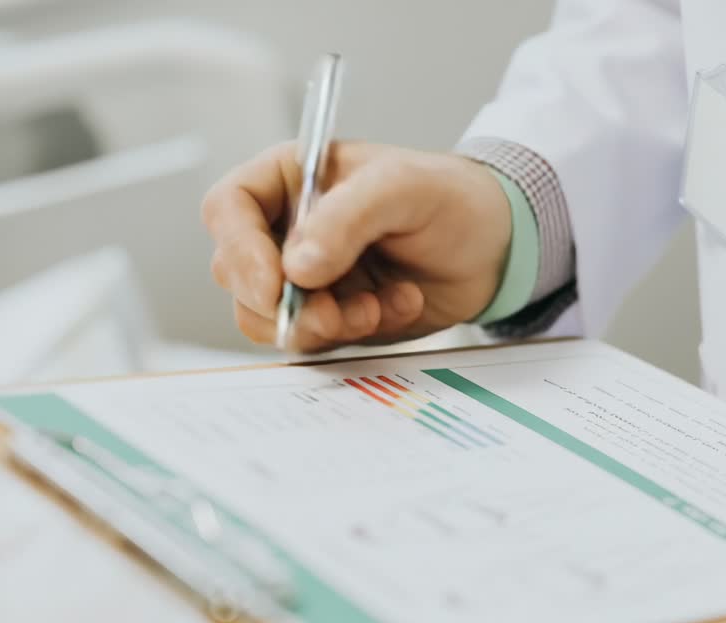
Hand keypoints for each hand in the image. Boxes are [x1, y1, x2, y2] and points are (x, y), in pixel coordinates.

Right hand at [202, 142, 510, 351]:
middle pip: (239, 274)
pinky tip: (398, 305)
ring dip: (322, 324)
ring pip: (269, 318)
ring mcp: (307, 277)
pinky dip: (355, 332)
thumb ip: (347, 218)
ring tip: (378, 306)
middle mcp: (287, 229)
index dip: (240, 250)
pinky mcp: (332, 315)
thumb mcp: (402, 187)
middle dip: (284, 302)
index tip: (275, 284)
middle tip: (335, 310)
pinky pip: (316, 339)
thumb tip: (296, 268)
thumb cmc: (450, 197)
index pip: (229, 209)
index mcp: (290, 179)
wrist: (496, 244)